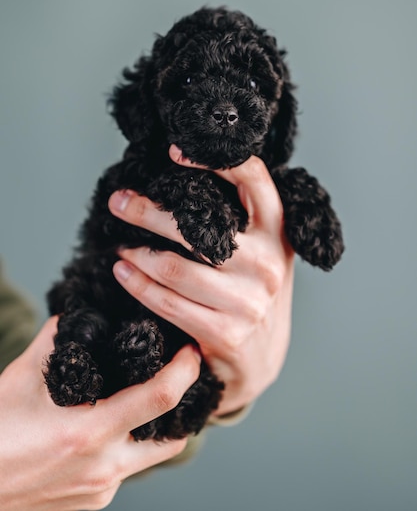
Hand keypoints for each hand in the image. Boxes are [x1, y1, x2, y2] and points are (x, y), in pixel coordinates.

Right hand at [0, 317, 200, 510]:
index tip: (191, 352)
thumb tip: (80, 310)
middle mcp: (103, 467)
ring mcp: (101, 489)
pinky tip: (116, 427)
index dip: (184, 371)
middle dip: (185, 405)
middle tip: (182, 376)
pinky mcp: (95, 501)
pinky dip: (129, 446)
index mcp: (88, 432)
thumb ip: (57, 338)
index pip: (160, 398)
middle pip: (174, 438)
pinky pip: (127, 470)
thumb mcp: (22, 377)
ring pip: (152, 456)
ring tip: (154, 398)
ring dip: (160, 428)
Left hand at [109, 148, 294, 416]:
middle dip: (146, 211)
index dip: (213, 159)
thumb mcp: (261, 251)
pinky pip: (167, 302)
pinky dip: (137, 285)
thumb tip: (179, 182)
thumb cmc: (253, 292)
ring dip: (136, 253)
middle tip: (118, 202)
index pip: (252, 178)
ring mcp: (248, 301)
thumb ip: (239, 221)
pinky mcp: (225, 332)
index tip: (174, 153)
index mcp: (277, 232)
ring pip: (173, 267)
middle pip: (195, 226)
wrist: (263, 359)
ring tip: (118, 245)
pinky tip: (123, 273)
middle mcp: (267, 263)